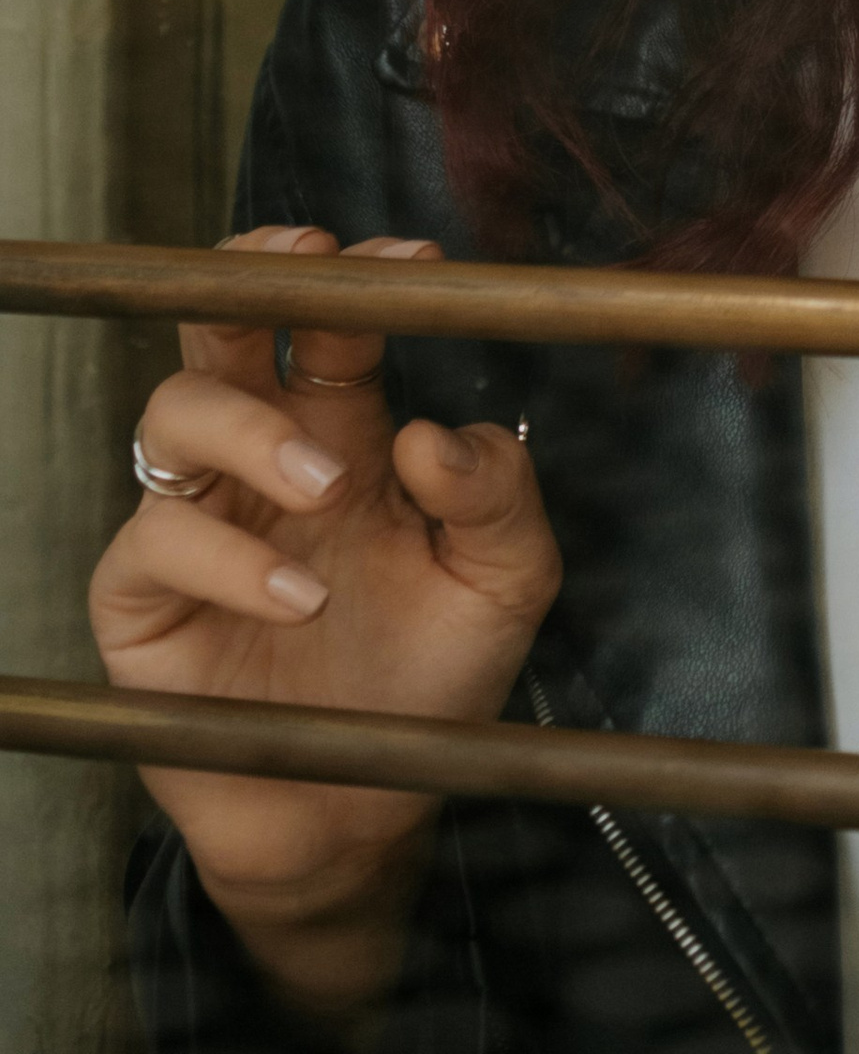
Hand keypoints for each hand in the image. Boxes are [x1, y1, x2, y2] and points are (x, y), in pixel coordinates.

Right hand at [91, 229, 558, 1020]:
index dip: (357, 274)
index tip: (412, 255)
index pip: (329, 321)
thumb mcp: (504, 583)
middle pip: (225, 330)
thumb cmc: (433, 681)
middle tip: (304, 263)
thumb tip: (433, 432)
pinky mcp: (145, 603)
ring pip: (176, 412)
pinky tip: (300, 594)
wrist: (367, 811)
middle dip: (251, 276)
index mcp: (344, 430)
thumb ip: (499, 497)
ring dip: (251, 426)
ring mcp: (198, 523)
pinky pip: (155, 542)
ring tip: (327, 483)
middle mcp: (261, 460)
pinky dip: (230, 558)